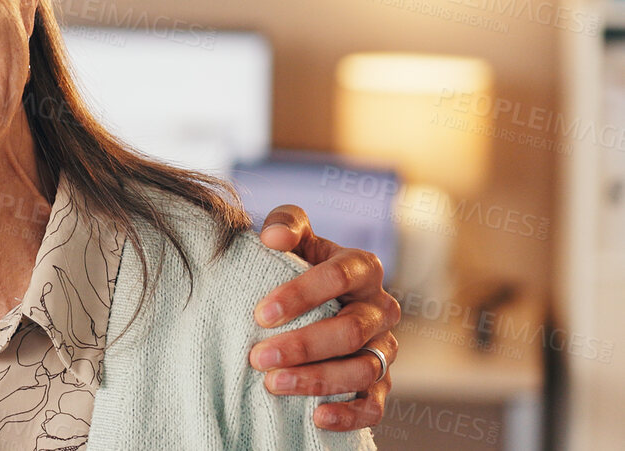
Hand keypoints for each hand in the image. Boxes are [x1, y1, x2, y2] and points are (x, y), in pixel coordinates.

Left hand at [249, 204, 399, 430]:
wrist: (309, 299)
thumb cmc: (297, 262)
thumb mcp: (293, 235)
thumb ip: (286, 224)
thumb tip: (274, 237)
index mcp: (363, 267)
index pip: (340, 276)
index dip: (301, 295)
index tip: (261, 314)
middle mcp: (380, 308)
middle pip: (351, 330)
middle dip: (303, 345)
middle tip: (258, 356)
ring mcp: (384, 348)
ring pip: (363, 369)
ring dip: (318, 380)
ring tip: (272, 383)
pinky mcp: (380, 383)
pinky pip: (375, 405)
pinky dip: (350, 414)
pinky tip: (316, 417)